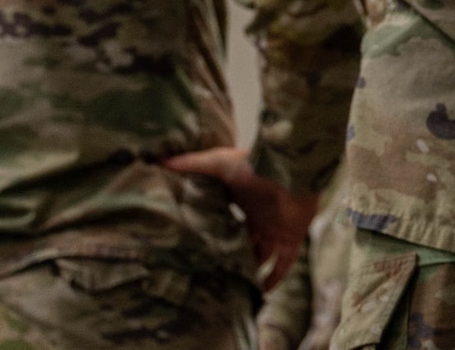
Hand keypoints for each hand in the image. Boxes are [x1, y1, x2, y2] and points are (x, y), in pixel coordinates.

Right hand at [163, 146, 318, 290]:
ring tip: (232, 289)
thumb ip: (193, 164)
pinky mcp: (292, 239)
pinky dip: (275, 278)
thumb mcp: (220, 163)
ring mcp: (277, 230)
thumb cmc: (256, 167)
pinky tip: (261, 291)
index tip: (201, 250)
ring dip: (251, 271)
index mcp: (245, 203)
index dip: (218, 235)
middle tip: (214, 275)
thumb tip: (162, 162)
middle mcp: (261, 219)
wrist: (292, 172)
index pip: (229, 222)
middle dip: (233, 257)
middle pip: (246, 243)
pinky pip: (284, 264)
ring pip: (262, 257)